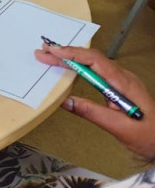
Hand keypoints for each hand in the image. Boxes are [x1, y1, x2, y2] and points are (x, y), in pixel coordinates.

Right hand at [35, 44, 154, 159]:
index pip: (95, 61)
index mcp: (124, 83)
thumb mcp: (118, 127)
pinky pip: (97, 69)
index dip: (72, 54)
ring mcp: (122, 80)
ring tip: (50, 55)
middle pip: (91, 58)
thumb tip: (65, 102)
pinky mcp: (120, 86)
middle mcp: (123, 77)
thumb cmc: (147, 136)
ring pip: (93, 62)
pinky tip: (69, 67)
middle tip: (43, 52)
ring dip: (72, 57)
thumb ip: (91, 112)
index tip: (53, 52)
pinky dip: (80, 65)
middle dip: (66, 53)